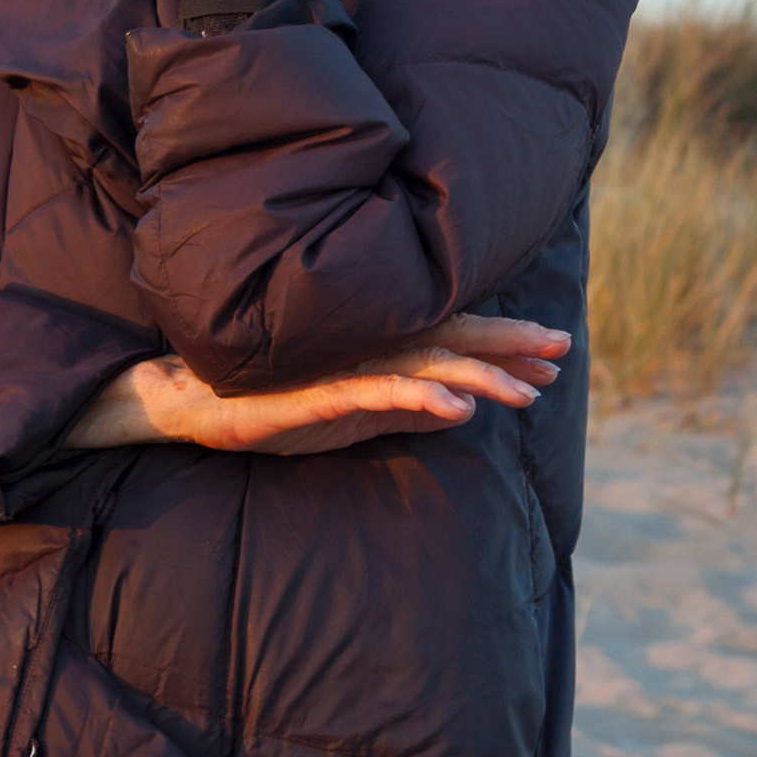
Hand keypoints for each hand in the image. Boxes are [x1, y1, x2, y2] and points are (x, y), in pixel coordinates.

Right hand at [64, 313, 568, 456]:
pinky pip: (377, 391)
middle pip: (451, 339)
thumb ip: (404, 411)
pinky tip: (457, 407)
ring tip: (525, 391)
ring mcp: (344, 365)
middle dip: (508, 344)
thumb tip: (463, 410)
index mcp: (377, 350)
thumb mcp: (351, 417)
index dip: (503, 345)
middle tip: (562, 348)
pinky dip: (419, 396)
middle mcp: (367, 347)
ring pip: (425, 363)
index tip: (553, 356)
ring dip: (479, 374)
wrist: (194, 405)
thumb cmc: (271, 408)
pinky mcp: (319, 389)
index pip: (452, 341)